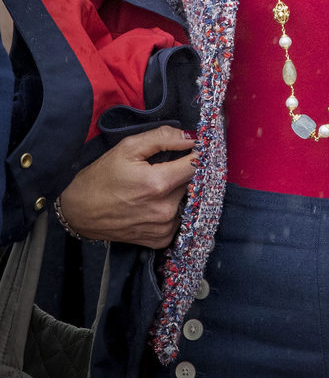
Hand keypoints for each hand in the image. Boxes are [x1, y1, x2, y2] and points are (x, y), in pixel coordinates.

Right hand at [58, 127, 197, 247]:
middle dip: (185, 171)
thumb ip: (163, 138)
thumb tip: (191, 137)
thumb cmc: (103, 176)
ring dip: (180, 190)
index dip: (199, 153)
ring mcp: (163, 228)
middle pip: (193, 183)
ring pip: (187, 200)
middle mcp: (165, 210)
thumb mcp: (128, 147)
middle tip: (170, 165)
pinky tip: (157, 202)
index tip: (197, 147)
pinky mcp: (160, 240)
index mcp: (158, 184)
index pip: (197, 165)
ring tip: (160, 184)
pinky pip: (179, 219)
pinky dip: (173, 208)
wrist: (80, 212)